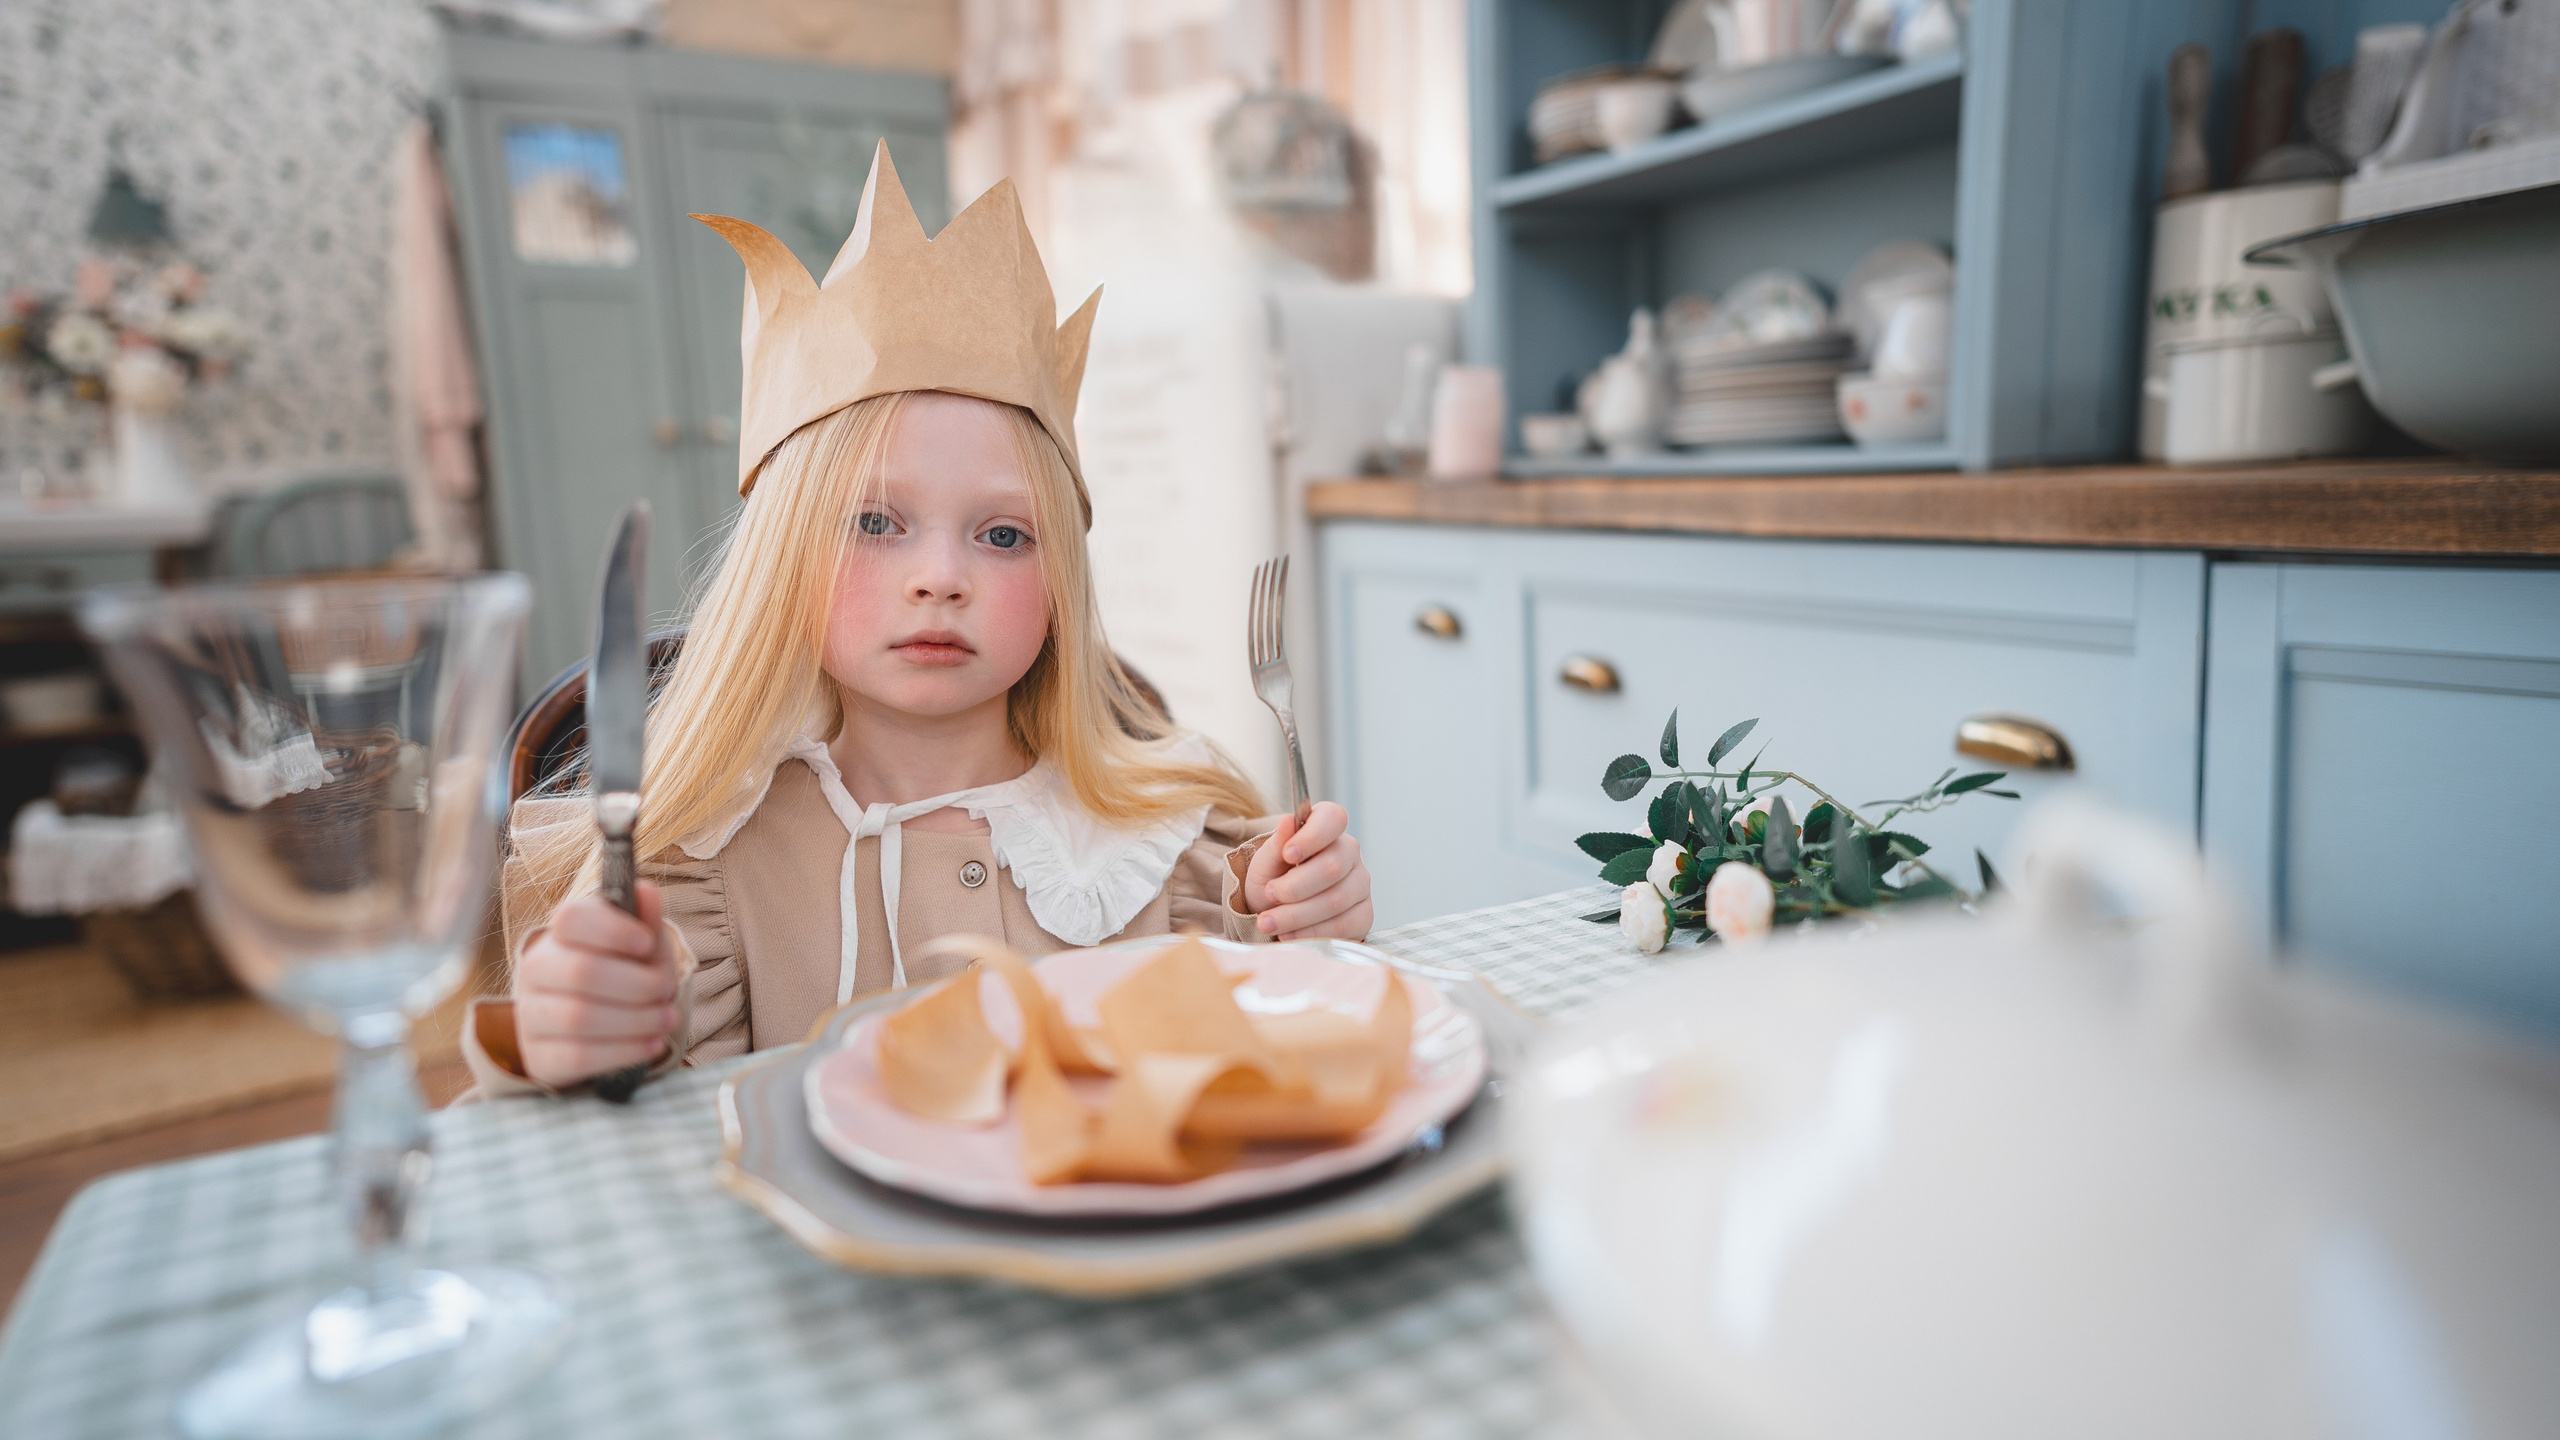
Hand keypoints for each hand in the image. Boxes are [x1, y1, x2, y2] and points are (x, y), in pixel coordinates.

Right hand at [515, 881, 679, 1089]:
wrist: (593, 1027)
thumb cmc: (621, 974)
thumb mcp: (641, 945)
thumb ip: (644, 920)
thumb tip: (645, 890)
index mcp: (561, 933)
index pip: (571, 918)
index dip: (613, 930)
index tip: (646, 943)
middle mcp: (536, 969)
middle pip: (581, 972)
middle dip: (637, 984)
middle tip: (666, 991)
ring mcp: (531, 1014)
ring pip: (579, 1017)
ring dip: (636, 1020)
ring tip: (666, 1020)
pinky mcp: (539, 1056)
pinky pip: (578, 1056)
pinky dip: (623, 1051)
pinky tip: (651, 1044)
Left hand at [1243, 801, 1372, 940]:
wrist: (1276, 911)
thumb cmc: (1274, 879)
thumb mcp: (1266, 861)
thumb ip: (1276, 844)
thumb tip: (1287, 820)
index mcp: (1327, 829)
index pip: (1333, 819)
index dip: (1313, 836)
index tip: (1287, 854)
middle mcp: (1349, 854)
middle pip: (1333, 866)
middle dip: (1295, 886)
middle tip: (1269, 894)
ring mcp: (1360, 885)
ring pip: (1336, 900)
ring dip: (1297, 915)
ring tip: (1268, 922)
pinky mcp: (1363, 916)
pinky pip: (1343, 926)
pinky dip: (1311, 933)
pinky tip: (1289, 934)